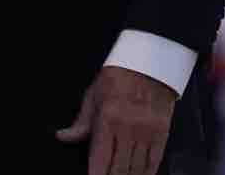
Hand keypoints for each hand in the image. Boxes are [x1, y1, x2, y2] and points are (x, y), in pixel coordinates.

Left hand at [57, 66, 175, 174]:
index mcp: (108, 118)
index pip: (100, 159)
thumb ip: (81, 121)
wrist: (150, 61)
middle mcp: (128, 127)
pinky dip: (146, 173)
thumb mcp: (94, 94)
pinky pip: (153, 161)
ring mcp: (147, 132)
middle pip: (119, 169)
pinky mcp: (161, 132)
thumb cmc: (119, 76)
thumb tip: (63, 136)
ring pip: (136, 169)